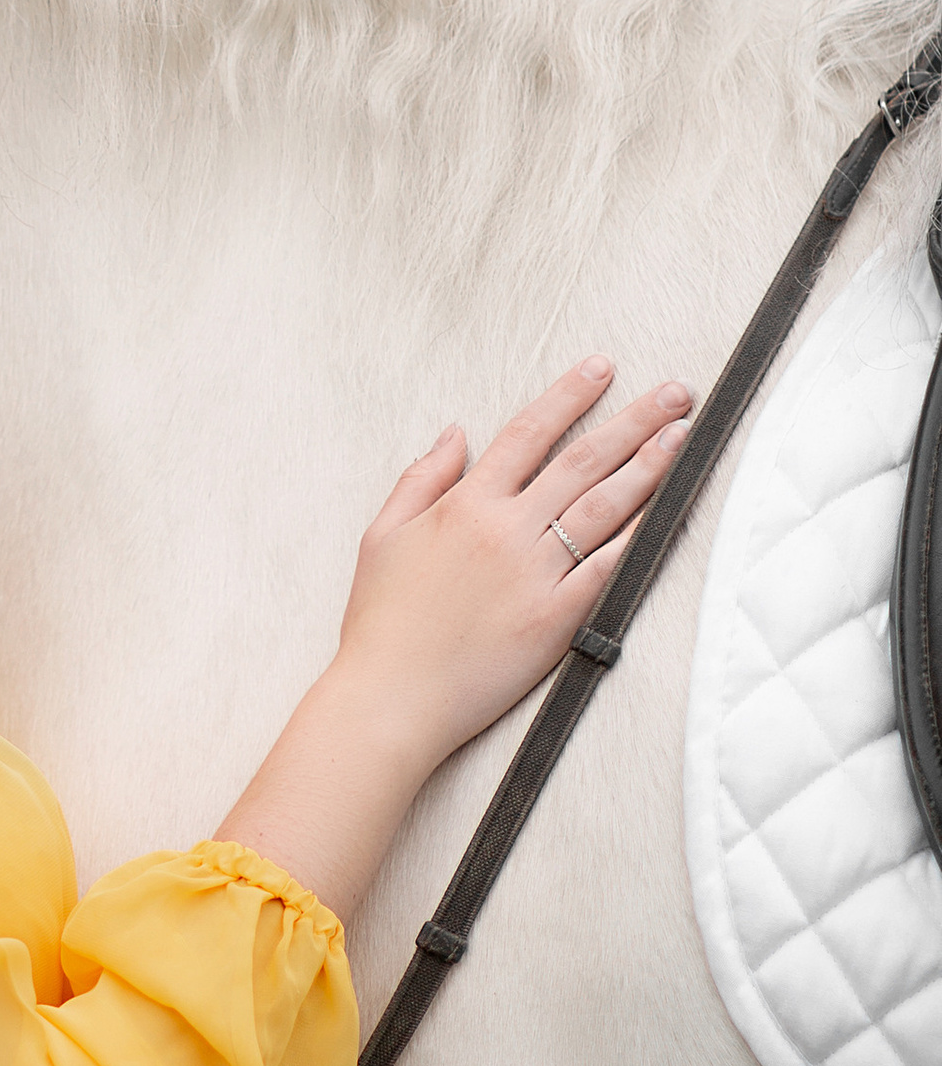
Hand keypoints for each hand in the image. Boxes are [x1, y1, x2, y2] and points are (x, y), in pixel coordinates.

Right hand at [214, 356, 689, 917]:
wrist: (391, 697)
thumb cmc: (380, 621)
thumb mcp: (382, 535)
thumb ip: (421, 478)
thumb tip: (455, 433)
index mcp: (464, 505)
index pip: (527, 433)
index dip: (567, 396)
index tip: (600, 368)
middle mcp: (507, 530)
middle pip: (582, 461)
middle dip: (633, 420)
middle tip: (676, 392)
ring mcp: (536, 574)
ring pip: (604, 507)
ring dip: (651, 467)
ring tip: (684, 435)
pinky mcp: (558, 618)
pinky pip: (609, 569)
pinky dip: (642, 537)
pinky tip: (672, 512)